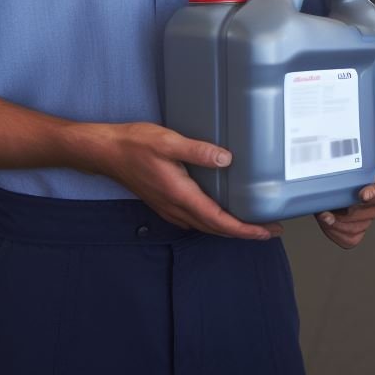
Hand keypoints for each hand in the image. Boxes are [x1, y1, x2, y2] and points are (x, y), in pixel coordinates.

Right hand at [89, 121, 282, 239]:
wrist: (104, 152)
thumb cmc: (134, 145)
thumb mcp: (168, 142)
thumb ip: (198, 151)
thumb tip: (226, 159)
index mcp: (180, 195)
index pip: (218, 220)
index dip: (244, 229)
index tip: (264, 232)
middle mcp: (176, 207)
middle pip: (215, 228)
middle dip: (243, 232)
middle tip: (269, 230)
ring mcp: (169, 207)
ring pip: (204, 226)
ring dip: (228, 228)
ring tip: (251, 224)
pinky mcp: (165, 202)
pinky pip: (194, 219)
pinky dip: (212, 221)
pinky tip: (220, 213)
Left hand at [316, 117, 374, 248]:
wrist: (331, 174)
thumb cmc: (351, 155)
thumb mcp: (364, 138)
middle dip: (363, 205)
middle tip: (354, 198)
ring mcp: (367, 215)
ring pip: (361, 224)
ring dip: (343, 220)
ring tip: (325, 211)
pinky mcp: (354, 229)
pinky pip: (350, 238)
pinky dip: (337, 233)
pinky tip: (326, 221)